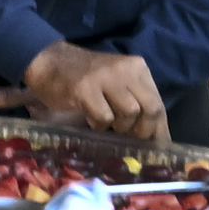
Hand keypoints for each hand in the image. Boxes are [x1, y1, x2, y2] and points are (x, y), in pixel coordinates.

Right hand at [0, 43, 166, 141]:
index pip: (159, 103)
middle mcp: (126, 69)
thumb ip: (135, 101)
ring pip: (130, 113)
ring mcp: (106, 77)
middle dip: (143, 131)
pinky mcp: (85, 88)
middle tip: (130, 138)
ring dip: (119, 126)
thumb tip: (155, 138)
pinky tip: (90, 118)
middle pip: (151, 108)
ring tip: (107, 123)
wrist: (49, 61)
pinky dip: (98, 125)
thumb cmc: (85, 78)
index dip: (159, 129)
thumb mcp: (117, 83)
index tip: (157, 148)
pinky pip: (103, 117)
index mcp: (137, 68)